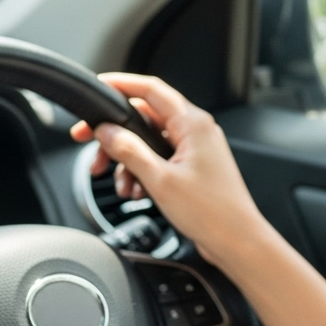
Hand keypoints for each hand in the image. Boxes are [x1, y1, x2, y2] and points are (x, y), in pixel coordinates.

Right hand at [71, 74, 267, 267]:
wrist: (236, 241)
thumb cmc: (212, 212)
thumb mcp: (160, 181)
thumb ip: (129, 151)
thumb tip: (107, 132)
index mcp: (193, 124)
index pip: (151, 90)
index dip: (122, 84)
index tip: (99, 86)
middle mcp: (196, 130)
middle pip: (145, 119)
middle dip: (116, 134)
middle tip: (89, 144)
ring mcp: (196, 148)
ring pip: (150, 142)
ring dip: (128, 160)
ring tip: (118, 183)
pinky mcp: (194, 167)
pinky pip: (160, 159)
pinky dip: (143, 172)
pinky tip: (135, 192)